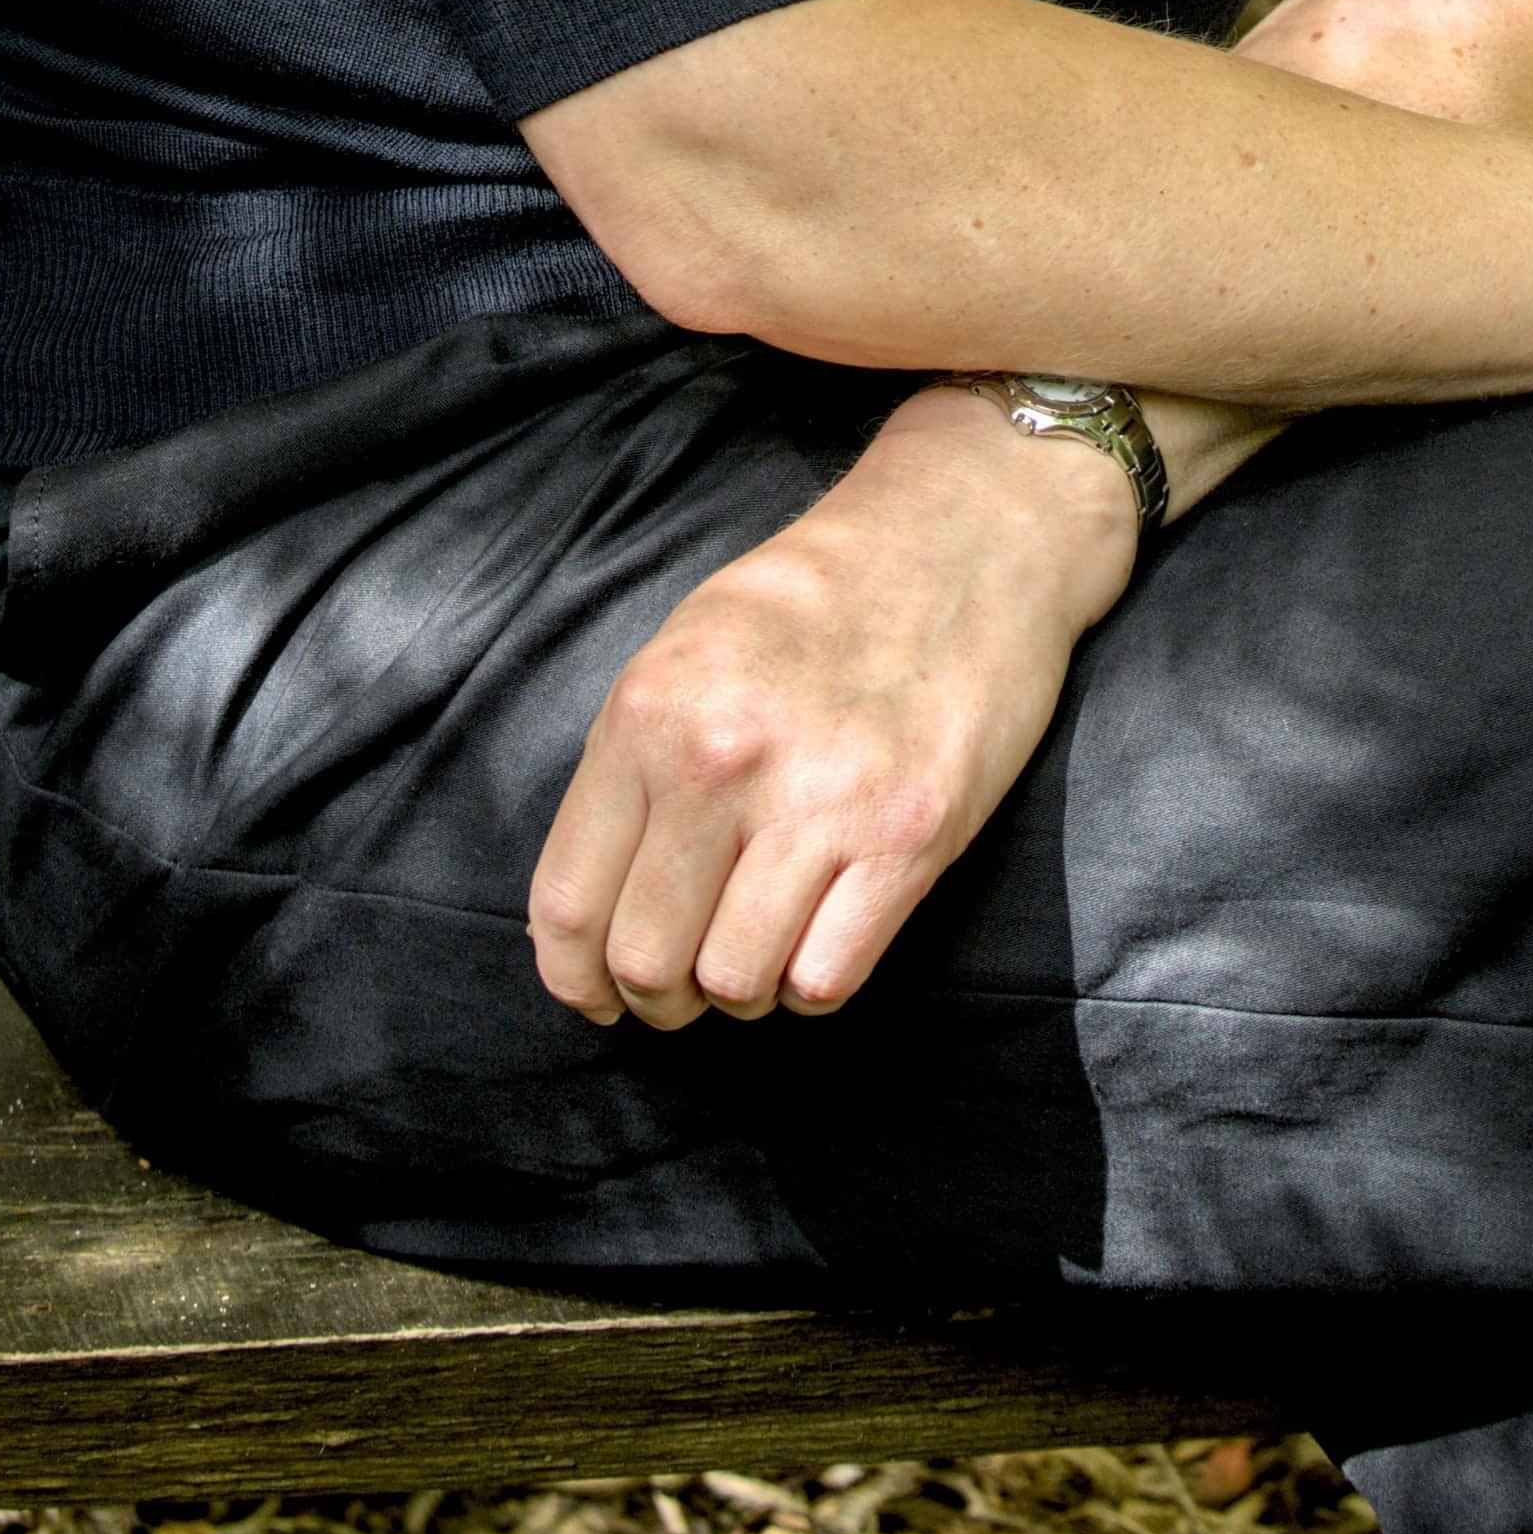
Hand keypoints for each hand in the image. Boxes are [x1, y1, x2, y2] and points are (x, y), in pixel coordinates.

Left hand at [528, 381, 1138, 1028]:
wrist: (962, 538)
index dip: (574, 976)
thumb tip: (587, 915)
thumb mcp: (685, 648)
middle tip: (685, 981)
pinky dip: (814, 981)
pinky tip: (822, 929)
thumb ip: (629, 766)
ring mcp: (821, 802)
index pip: (570, 902)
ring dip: (742, 988)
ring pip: (736, 984)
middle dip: (658, 995)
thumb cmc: (816, 600)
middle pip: (647, 961)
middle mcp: (723, 761)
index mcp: (652, 711)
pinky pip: (826, 981)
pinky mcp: (909, 837)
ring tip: (760, 943)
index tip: (596, 993)